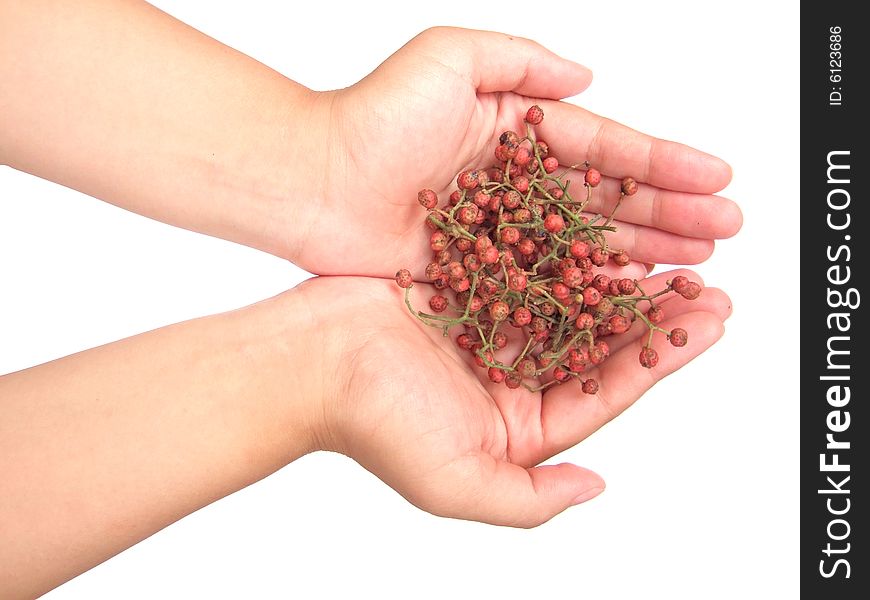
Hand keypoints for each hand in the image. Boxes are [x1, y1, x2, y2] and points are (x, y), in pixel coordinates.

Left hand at [293, 27, 741, 276]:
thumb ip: (521, 61)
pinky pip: (544, 283)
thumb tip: (588, 76)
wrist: (314, 184)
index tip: (718, 179)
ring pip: (585, 246)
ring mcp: (502, 231)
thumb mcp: (449, 59)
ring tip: (696, 266)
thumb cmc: (374, 118)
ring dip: (642, 254)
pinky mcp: (479, 272)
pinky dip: (586, 291)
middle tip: (726, 232)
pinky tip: (627, 299)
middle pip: (607, 201)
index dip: (663, 164)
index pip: (605, 148)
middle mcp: (518, 182)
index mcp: (519, 129)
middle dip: (669, 214)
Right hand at [301, 272, 731, 526]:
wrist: (306, 361)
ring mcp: (490, 328)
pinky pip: (528, 263)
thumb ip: (530, 499)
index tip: (710, 324)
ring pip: (570, 298)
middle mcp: (510, 377)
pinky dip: (565, 247)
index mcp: (516, 426)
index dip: (661, 359)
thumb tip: (594, 488)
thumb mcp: (456, 483)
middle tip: (707, 283)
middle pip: (597, 343)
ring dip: (619, 277)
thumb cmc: (373, 425)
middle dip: (654, 316)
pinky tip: (603, 227)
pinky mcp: (467, 285)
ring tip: (671, 251)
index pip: (605, 392)